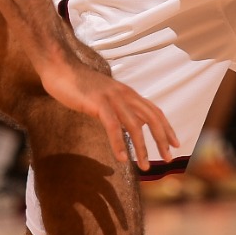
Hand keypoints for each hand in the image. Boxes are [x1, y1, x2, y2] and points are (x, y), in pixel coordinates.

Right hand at [36, 52, 180, 171]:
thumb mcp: (106, 97)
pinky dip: (118, 143)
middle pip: (151, 118)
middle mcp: (125, 94)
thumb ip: (120, 109)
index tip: (175, 144)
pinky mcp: (98, 103)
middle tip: (168, 158)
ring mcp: (112, 98)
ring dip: (142, 148)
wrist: (60, 68)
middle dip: (162, 139)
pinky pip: (112, 126)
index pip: (154, 111)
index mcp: (128, 93)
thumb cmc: (80, 85)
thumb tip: (133, 125)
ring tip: (145, 166)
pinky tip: (122, 158)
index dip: (166, 128)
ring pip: (134, 125)